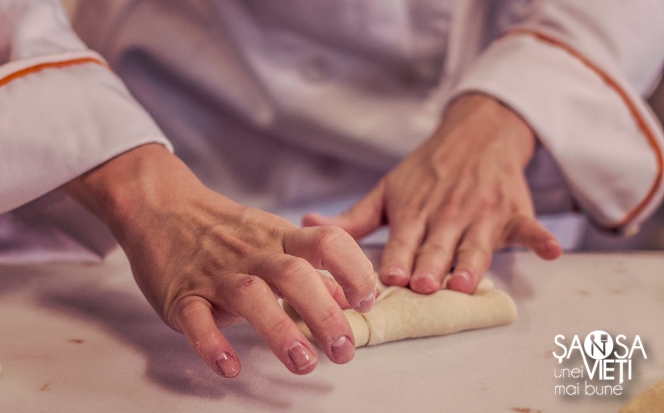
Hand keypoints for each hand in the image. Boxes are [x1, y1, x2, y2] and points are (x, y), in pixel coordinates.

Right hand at [64, 144, 375, 377]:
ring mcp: (215, 273)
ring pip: (250, 295)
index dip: (353, 269)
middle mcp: (252, 253)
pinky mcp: (181, 293)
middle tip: (343, 351)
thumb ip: (312, 268)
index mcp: (279, 238)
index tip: (368, 300)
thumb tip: (350, 298)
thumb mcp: (274, 239)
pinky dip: (212, 343)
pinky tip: (229, 367)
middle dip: (323, 313)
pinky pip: (195, 319)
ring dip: (279, 330)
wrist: (162, 207)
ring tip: (303, 363)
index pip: (327, 243)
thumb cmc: (226, 230)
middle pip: (293, 274)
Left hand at [304, 94, 561, 293]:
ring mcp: (482, 213)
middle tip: (422, 284)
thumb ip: (352, 219)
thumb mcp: (387, 190)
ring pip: (477, 242)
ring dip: (472, 261)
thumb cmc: (426, 170)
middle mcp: (447, 213)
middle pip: (438, 245)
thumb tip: (305, 227)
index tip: (388, 277)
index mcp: (414, 210)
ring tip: (464, 282)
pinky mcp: (512, 211)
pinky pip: (529, 227)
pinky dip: (540, 238)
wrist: (475, 133)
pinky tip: (551, 251)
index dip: (396, 256)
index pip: (403, 238)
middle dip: (430, 265)